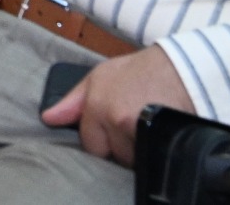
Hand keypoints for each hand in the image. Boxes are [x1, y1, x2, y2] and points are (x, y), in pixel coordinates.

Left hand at [41, 47, 191, 167]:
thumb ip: (73, 100)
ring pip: (130, 159)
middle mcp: (113, 118)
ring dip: (135, 150)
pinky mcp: (157, 137)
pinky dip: (150, 150)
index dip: (99, 141)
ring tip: (143, 128)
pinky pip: (148, 157)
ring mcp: (136, 129)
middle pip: (110, 154)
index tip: (109, 133)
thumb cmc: (140, 70)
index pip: (89, 144)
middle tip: (129, 128)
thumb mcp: (101, 76)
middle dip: (117, 147)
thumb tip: (48, 118)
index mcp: (96, 103)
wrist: (182, 70)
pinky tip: (154, 135)